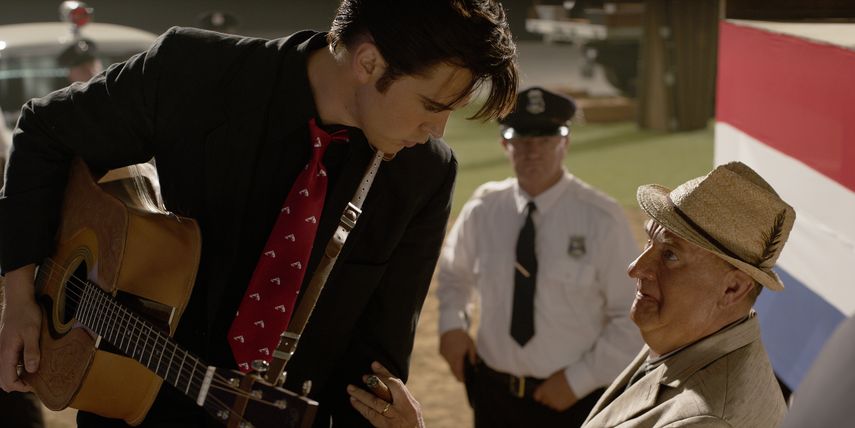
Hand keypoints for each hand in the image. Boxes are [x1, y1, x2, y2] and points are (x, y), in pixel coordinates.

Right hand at [0, 265, 40, 392]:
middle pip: (3, 381)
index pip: (8, 381)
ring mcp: (2, 350)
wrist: (19, 300)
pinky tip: (31, 362)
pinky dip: (17, 368)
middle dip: (18, 385)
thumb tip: (32, 370)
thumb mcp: (32, 332)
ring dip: (17, 376)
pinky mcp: (6, 346)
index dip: (21, 387)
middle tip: (35, 381)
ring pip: (5, 372)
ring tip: (35, 372)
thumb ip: (31, 351)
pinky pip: (9, 363)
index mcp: (6, 353)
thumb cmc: (26, 314)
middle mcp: (1, 354)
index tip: (35, 384)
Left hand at [348, 361, 424, 427]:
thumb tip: (387, 382)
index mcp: (409, 403)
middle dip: (373, 383)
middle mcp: (402, 410)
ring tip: (351, 389)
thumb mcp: (413, 409)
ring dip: (361, 395)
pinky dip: (361, 407)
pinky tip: (354, 402)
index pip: (397, 384)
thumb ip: (402, 397)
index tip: (374, 364)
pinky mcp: (385, 427)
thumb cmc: (413, 425)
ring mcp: (392, 420)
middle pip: (386, 393)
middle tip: (364, 376)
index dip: (385, 373)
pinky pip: (371, 415)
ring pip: (375, 404)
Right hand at [439, 329, 475, 381]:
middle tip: (464, 375)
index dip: (462, 378)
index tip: (465, 381)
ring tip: (460, 361)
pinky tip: (455, 353)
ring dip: (455, 364)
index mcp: (457, 357)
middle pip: (453, 370)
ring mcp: (444, 355)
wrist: (450, 327)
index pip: (458, 373)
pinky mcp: (441, 352)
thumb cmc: (462, 337)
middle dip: (458, 373)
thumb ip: (472, 357)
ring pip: (450, 364)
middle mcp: (449, 358)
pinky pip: (447, 358)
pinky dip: (451, 358)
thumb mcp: (471, 346)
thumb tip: (474, 366)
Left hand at [533, 369, 577, 411]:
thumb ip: (547, 385)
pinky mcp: (560, 407)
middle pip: (543, 401)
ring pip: (551, 405)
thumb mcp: (552, 377)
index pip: (536, 396)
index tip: (542, 394)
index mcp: (542, 389)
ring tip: (560, 394)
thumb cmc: (565, 376)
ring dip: (554, 401)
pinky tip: (565, 397)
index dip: (539, 395)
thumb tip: (546, 388)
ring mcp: (553, 403)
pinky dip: (560, 403)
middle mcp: (546, 397)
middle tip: (554, 393)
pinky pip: (557, 407)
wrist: (576, 380)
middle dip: (547, 398)